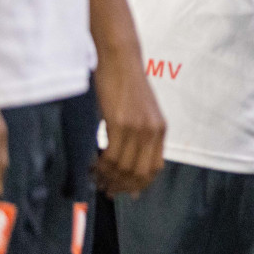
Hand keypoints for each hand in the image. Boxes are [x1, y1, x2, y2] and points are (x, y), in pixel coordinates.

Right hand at [92, 50, 166, 194]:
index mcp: (160, 129)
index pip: (154, 169)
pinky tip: (93, 165)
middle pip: (138, 173)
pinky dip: (101, 166)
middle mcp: (152, 131)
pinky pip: (110, 155)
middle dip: (121, 186)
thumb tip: (130, 163)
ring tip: (96, 178)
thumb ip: (141, 137)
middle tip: (106, 190)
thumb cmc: (127, 86)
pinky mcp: (120, 123)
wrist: (121, 60)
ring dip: (107, 178)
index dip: (138, 185)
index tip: (125, 193)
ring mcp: (137, 127)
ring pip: (122, 167)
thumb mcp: (143, 113)